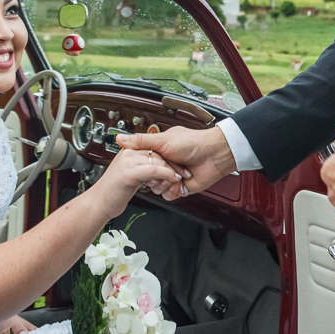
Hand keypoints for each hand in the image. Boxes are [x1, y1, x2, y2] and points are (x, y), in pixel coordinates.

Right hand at [92, 145, 181, 216]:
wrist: (98, 204)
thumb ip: (140, 166)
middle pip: (159, 155)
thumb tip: (152, 162)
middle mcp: (129, 153)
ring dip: (170, 173)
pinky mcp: (130, 172)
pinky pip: (154, 169)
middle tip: (180, 176)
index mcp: (129, 151)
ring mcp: (129, 161)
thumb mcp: (129, 175)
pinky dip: (166, 174)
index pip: (155, 150)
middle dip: (173, 166)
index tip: (178, 168)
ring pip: (158, 161)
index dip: (168, 159)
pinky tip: (171, 180)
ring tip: (173, 183)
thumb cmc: (112, 192)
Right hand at [116, 127, 236, 200]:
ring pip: (157, 187)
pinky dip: (172, 192)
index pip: (142, 162)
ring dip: (165, 185)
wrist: (214, 156)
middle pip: (149, 177)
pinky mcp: (179, 187)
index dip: (144, 166)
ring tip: (175, 179)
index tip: (147, 166)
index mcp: (157, 150)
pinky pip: (168, 195)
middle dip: (157, 177)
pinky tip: (179, 186)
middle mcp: (163, 163)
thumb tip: (120, 138)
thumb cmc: (193, 144)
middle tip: (167, 172)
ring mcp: (171, 176)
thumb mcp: (163, 140)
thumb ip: (141, 141)